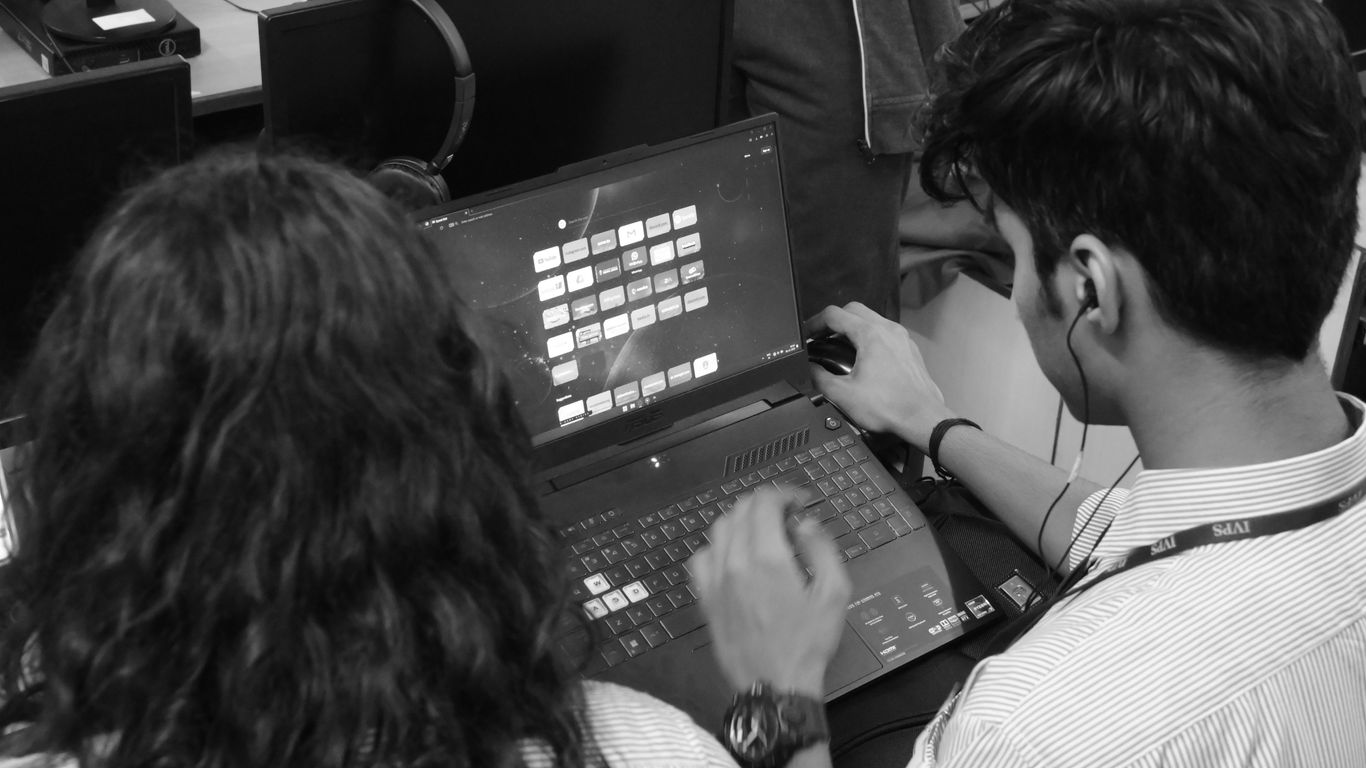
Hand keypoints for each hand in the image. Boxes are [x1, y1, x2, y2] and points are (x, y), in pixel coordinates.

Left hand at [691, 488, 850, 695]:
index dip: (784, 494)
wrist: (775, 685)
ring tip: (762, 532)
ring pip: (719, 528)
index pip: (764, 502)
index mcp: (768, 558)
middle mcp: (735, 562)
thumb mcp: (835, 593)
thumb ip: (822, 549)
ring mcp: (715, 579)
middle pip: (740, 510)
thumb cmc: (808, 642)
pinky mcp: (704, 597)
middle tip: (787, 517)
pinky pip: (701, 557)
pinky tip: (733, 556)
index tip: (800, 503)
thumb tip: (806, 523)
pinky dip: (717, 546)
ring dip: (742, 520)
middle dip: (765, 504)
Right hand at [808, 302, 953, 449]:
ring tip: (840, 345)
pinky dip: (871, 337)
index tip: (807, 335)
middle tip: (822, 336)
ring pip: (872, 319)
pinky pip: (886, 332)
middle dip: (834, 320)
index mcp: (870, 334)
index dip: (814, 323)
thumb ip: (819, 378)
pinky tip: (865, 358)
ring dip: (853, 327)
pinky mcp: (910, 350)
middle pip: (854, 309)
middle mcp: (888, 330)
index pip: (834, 314)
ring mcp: (901, 338)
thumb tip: (809, 370)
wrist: (923, 418)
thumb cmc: (889, 407)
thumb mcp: (843, 394)